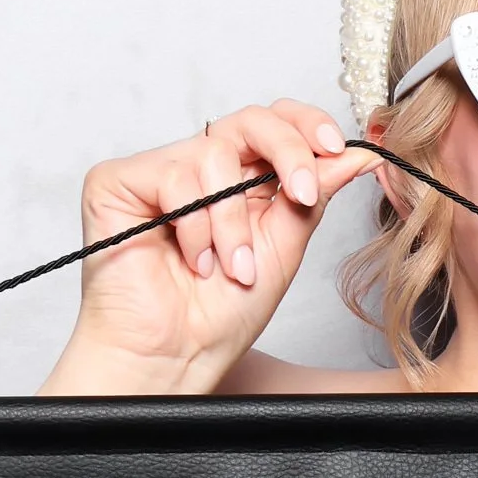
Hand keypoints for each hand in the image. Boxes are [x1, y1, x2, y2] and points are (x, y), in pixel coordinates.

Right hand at [41, 102, 375, 396]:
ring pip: (214, 155)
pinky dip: (195, 227)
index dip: (307, 125)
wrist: (177, 356)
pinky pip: (174, 177)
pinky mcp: (116, 182)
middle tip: (303, 194)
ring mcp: (158, 171)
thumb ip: (314, 194)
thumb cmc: (222, 313)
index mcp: (241, 179)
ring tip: (232, 268)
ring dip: (234, 223)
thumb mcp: (284, 246)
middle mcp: (200, 168)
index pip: (274, 123)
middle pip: (250, 120)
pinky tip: (194, 262)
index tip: (338, 148)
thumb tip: (360, 154)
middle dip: (288, 154)